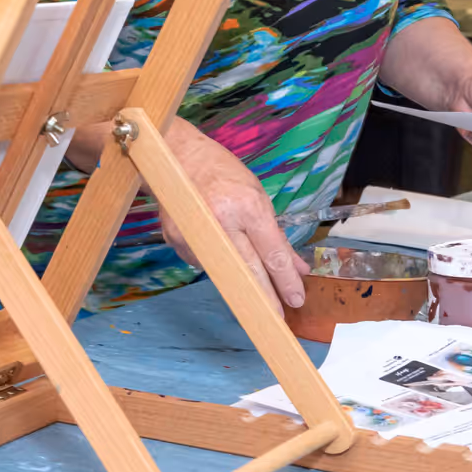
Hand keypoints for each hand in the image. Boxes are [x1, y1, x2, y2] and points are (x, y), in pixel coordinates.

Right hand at [157, 119, 306, 310]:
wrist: (175, 155)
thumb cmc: (222, 172)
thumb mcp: (258, 197)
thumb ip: (276, 236)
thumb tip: (296, 268)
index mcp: (246, 207)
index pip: (271, 254)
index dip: (286, 280)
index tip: (296, 299)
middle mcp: (221, 221)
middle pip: (249, 270)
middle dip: (266, 295)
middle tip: (278, 316)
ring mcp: (195, 233)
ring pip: (225, 270)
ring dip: (240, 278)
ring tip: (251, 282)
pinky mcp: (177, 239)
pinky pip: (204, 262)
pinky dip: (217, 263)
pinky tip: (219, 251)